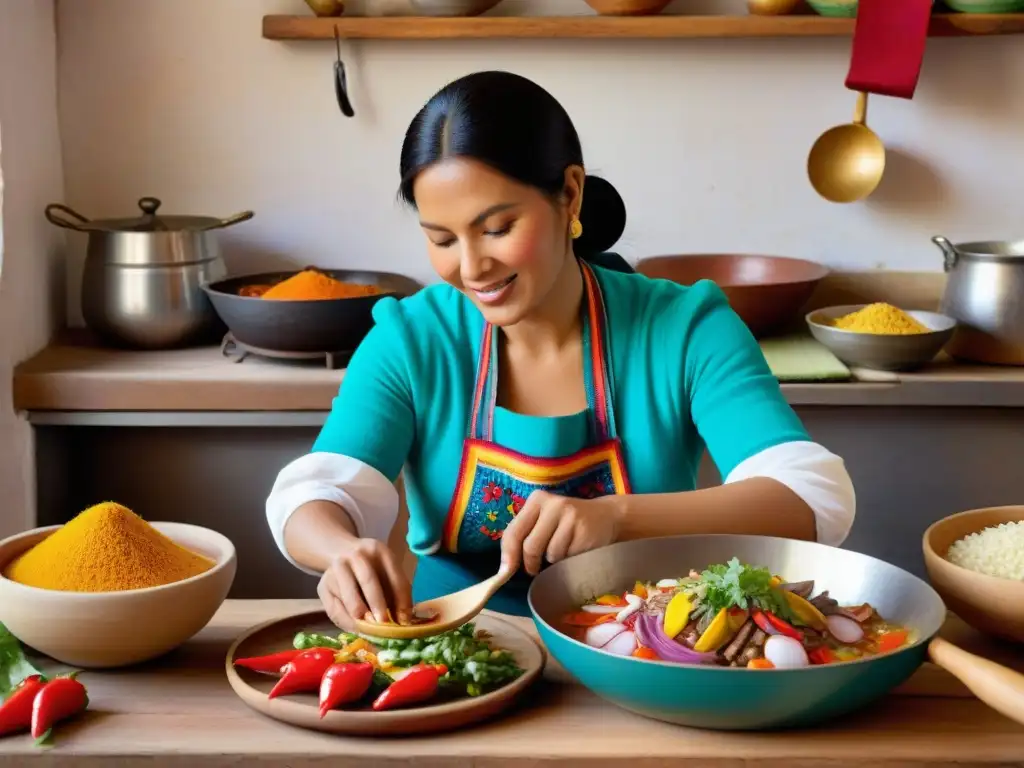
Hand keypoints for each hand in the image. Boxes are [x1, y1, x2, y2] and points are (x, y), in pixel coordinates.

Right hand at [317, 538, 412, 631]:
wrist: (340, 554)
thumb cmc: (372, 569)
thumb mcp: (387, 572)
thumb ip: (396, 592)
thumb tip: (404, 620)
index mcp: (379, 551)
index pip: (394, 576)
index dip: (401, 599)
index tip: (405, 619)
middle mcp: (356, 556)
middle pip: (368, 580)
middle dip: (378, 604)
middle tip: (384, 623)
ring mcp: (336, 569)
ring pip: (348, 595)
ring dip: (360, 616)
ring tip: (370, 629)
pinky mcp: (322, 586)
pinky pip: (335, 609)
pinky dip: (347, 623)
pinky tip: (357, 629)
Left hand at [500, 490, 620, 575]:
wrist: (607, 516)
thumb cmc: (566, 523)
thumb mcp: (543, 521)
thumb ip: (523, 537)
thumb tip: (504, 570)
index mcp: (537, 500)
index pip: (513, 532)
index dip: (508, 556)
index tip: (505, 574)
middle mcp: (553, 504)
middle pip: (530, 547)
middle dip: (530, 564)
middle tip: (535, 568)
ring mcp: (571, 517)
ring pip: (551, 554)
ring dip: (554, 560)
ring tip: (563, 549)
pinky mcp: (585, 531)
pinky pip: (568, 558)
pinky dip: (569, 560)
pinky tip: (576, 549)